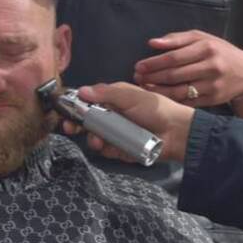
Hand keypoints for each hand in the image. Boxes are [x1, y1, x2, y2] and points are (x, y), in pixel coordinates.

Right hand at [63, 82, 194, 162]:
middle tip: (71, 128)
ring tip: (99, 141)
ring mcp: (117, 135)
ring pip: (96, 138)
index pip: (89, 103)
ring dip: (94, 139)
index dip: (75, 108)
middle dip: (78, 126)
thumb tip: (81, 90)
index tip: (65, 113)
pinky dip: (109, 150)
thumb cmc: (155, 108)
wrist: (177, 132)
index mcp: (114, 101)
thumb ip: (105, 93)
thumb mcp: (130, 96)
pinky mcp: (123, 151)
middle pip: (88, 123)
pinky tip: (113, 148)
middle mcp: (113, 117)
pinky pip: (109, 152)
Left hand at [133, 30, 242, 106]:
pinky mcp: (213, 100)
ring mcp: (212, 85)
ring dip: (158, 91)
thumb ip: (177, 39)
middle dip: (152, 77)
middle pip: (174, 75)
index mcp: (206, 48)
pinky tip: (159, 98)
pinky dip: (171, 101)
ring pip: (179, 91)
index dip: (154, 63)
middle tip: (137, 78)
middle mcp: (211, 67)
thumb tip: (152, 43)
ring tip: (144, 88)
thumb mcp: (201, 38)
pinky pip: (187, 102)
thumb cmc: (218, 51)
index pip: (174, 57)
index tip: (139, 66)